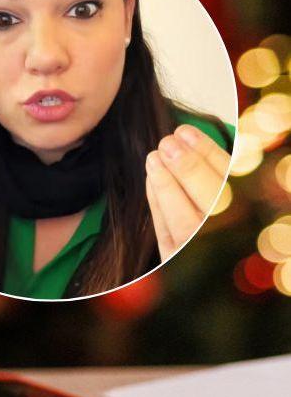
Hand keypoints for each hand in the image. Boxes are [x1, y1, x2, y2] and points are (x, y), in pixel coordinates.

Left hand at [145, 124, 228, 261]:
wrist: (202, 264)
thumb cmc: (212, 215)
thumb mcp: (220, 191)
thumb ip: (212, 173)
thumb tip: (187, 141)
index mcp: (245, 213)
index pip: (229, 182)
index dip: (208, 154)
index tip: (186, 132)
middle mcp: (229, 235)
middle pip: (212, 202)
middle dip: (189, 169)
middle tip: (168, 143)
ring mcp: (202, 252)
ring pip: (185, 220)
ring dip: (167, 186)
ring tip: (153, 157)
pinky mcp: (176, 262)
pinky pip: (165, 233)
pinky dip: (158, 205)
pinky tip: (151, 178)